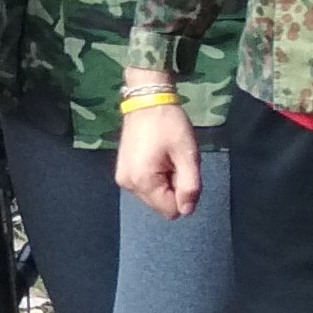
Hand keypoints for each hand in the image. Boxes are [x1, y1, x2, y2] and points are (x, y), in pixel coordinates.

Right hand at [116, 100, 200, 220]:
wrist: (146, 101)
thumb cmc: (169, 125)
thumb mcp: (187, 155)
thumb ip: (190, 186)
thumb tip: (187, 211)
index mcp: (143, 181)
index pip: (171, 210)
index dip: (183, 193)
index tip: (181, 169)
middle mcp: (128, 185)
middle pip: (161, 205)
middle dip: (173, 189)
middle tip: (174, 162)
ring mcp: (123, 179)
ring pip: (153, 196)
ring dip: (164, 183)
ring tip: (165, 158)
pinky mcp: (123, 172)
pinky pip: (145, 187)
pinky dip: (155, 178)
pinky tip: (156, 158)